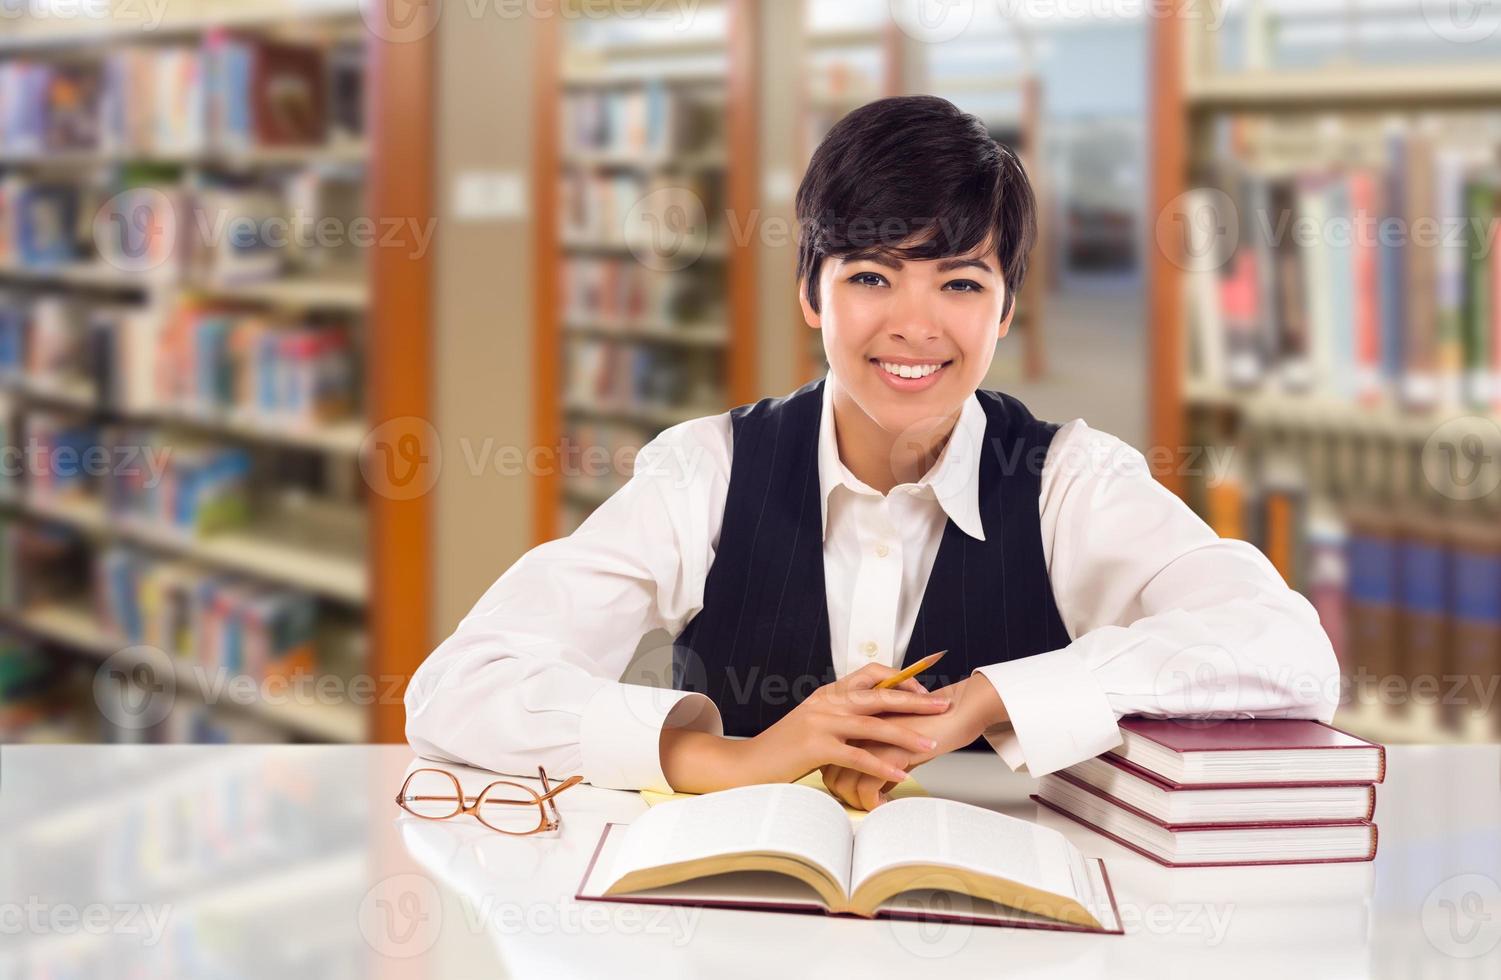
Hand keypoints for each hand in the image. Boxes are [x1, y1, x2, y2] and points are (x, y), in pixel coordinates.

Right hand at [660, 663, 952, 793]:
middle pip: (881, 695)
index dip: (901, 679)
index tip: (924, 689)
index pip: (871, 674)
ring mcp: (821, 722)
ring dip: (907, 735)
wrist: (747, 765)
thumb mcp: (812, 725)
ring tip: (932, 744)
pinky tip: (901, 774)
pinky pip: (859, 755)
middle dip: (917, 700)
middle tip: (943, 705)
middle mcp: (827, 701)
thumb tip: (871, 722)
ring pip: (875, 725)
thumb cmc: (782, 750)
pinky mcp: (816, 746)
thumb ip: (839, 719)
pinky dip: (883, 765)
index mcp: (828, 693)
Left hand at [821, 675, 1007, 810]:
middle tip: (862, 804)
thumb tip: (871, 790)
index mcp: (854, 721)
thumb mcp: (895, 738)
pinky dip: (873, 802)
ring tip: (874, 806)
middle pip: (831, 773)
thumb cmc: (927, 725)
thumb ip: (877, 757)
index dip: (835, 780)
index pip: (828, 759)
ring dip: (858, 802)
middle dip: (843, 795)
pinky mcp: (886, 751)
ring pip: (844, 783)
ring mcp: (868, 740)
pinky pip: (867, 787)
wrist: (954, 711)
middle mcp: (856, 729)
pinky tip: (885, 803)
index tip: (849, 793)